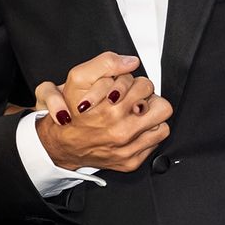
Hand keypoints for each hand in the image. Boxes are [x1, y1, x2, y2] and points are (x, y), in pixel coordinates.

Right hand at [34, 52, 172, 173]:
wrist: (62, 144)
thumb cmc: (72, 113)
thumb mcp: (79, 78)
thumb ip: (106, 63)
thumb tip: (131, 62)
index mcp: (113, 109)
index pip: (148, 88)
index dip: (139, 85)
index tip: (130, 90)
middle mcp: (122, 131)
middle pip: (161, 108)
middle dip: (149, 102)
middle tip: (137, 103)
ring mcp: (128, 149)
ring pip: (162, 127)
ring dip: (151, 121)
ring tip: (137, 118)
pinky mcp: (130, 162)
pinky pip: (154, 145)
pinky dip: (145, 137)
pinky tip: (132, 132)